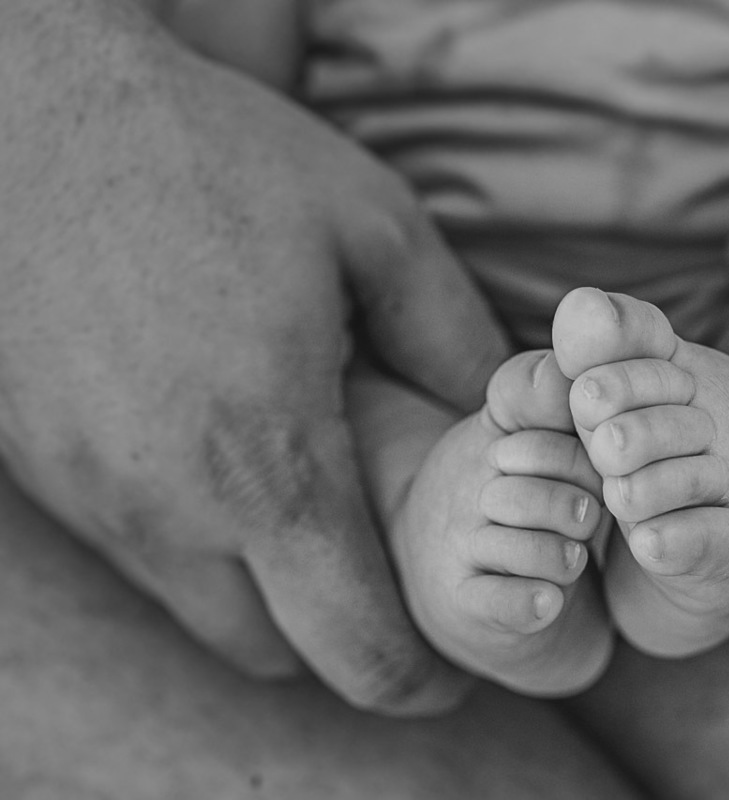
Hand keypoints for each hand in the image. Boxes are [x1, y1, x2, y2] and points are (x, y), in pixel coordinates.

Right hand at [0, 2, 506, 712]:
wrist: (31, 114)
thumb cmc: (212, 162)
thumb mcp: (375, 229)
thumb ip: (455, 339)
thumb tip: (506, 416)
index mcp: (267, 462)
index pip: (356, 646)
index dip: (418, 678)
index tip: (455, 666)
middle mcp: (168, 510)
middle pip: (280, 654)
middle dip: (348, 642)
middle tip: (395, 580)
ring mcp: (94, 498)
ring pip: (204, 614)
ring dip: (272, 597)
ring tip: (318, 512)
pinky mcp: (46, 472)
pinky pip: (143, 556)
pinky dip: (204, 548)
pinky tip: (235, 460)